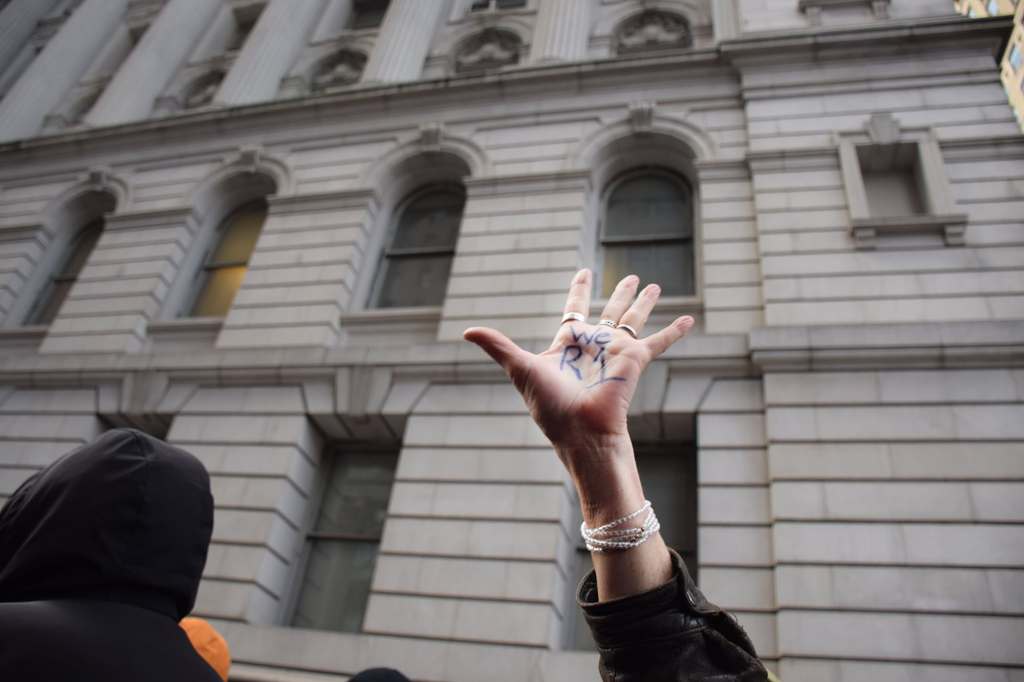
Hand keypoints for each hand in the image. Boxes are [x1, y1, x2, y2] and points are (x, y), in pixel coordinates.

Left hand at [464, 269, 692, 598]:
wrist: (581, 432)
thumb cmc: (549, 406)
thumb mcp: (520, 368)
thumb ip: (497, 347)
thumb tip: (465, 330)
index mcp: (568, 345)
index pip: (574, 310)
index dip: (579, 291)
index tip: (583, 272)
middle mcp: (594, 346)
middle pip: (608, 312)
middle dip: (618, 294)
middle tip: (629, 276)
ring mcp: (616, 352)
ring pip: (632, 319)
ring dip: (642, 302)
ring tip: (652, 284)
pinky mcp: (635, 361)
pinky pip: (658, 341)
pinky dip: (673, 331)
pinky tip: (689, 317)